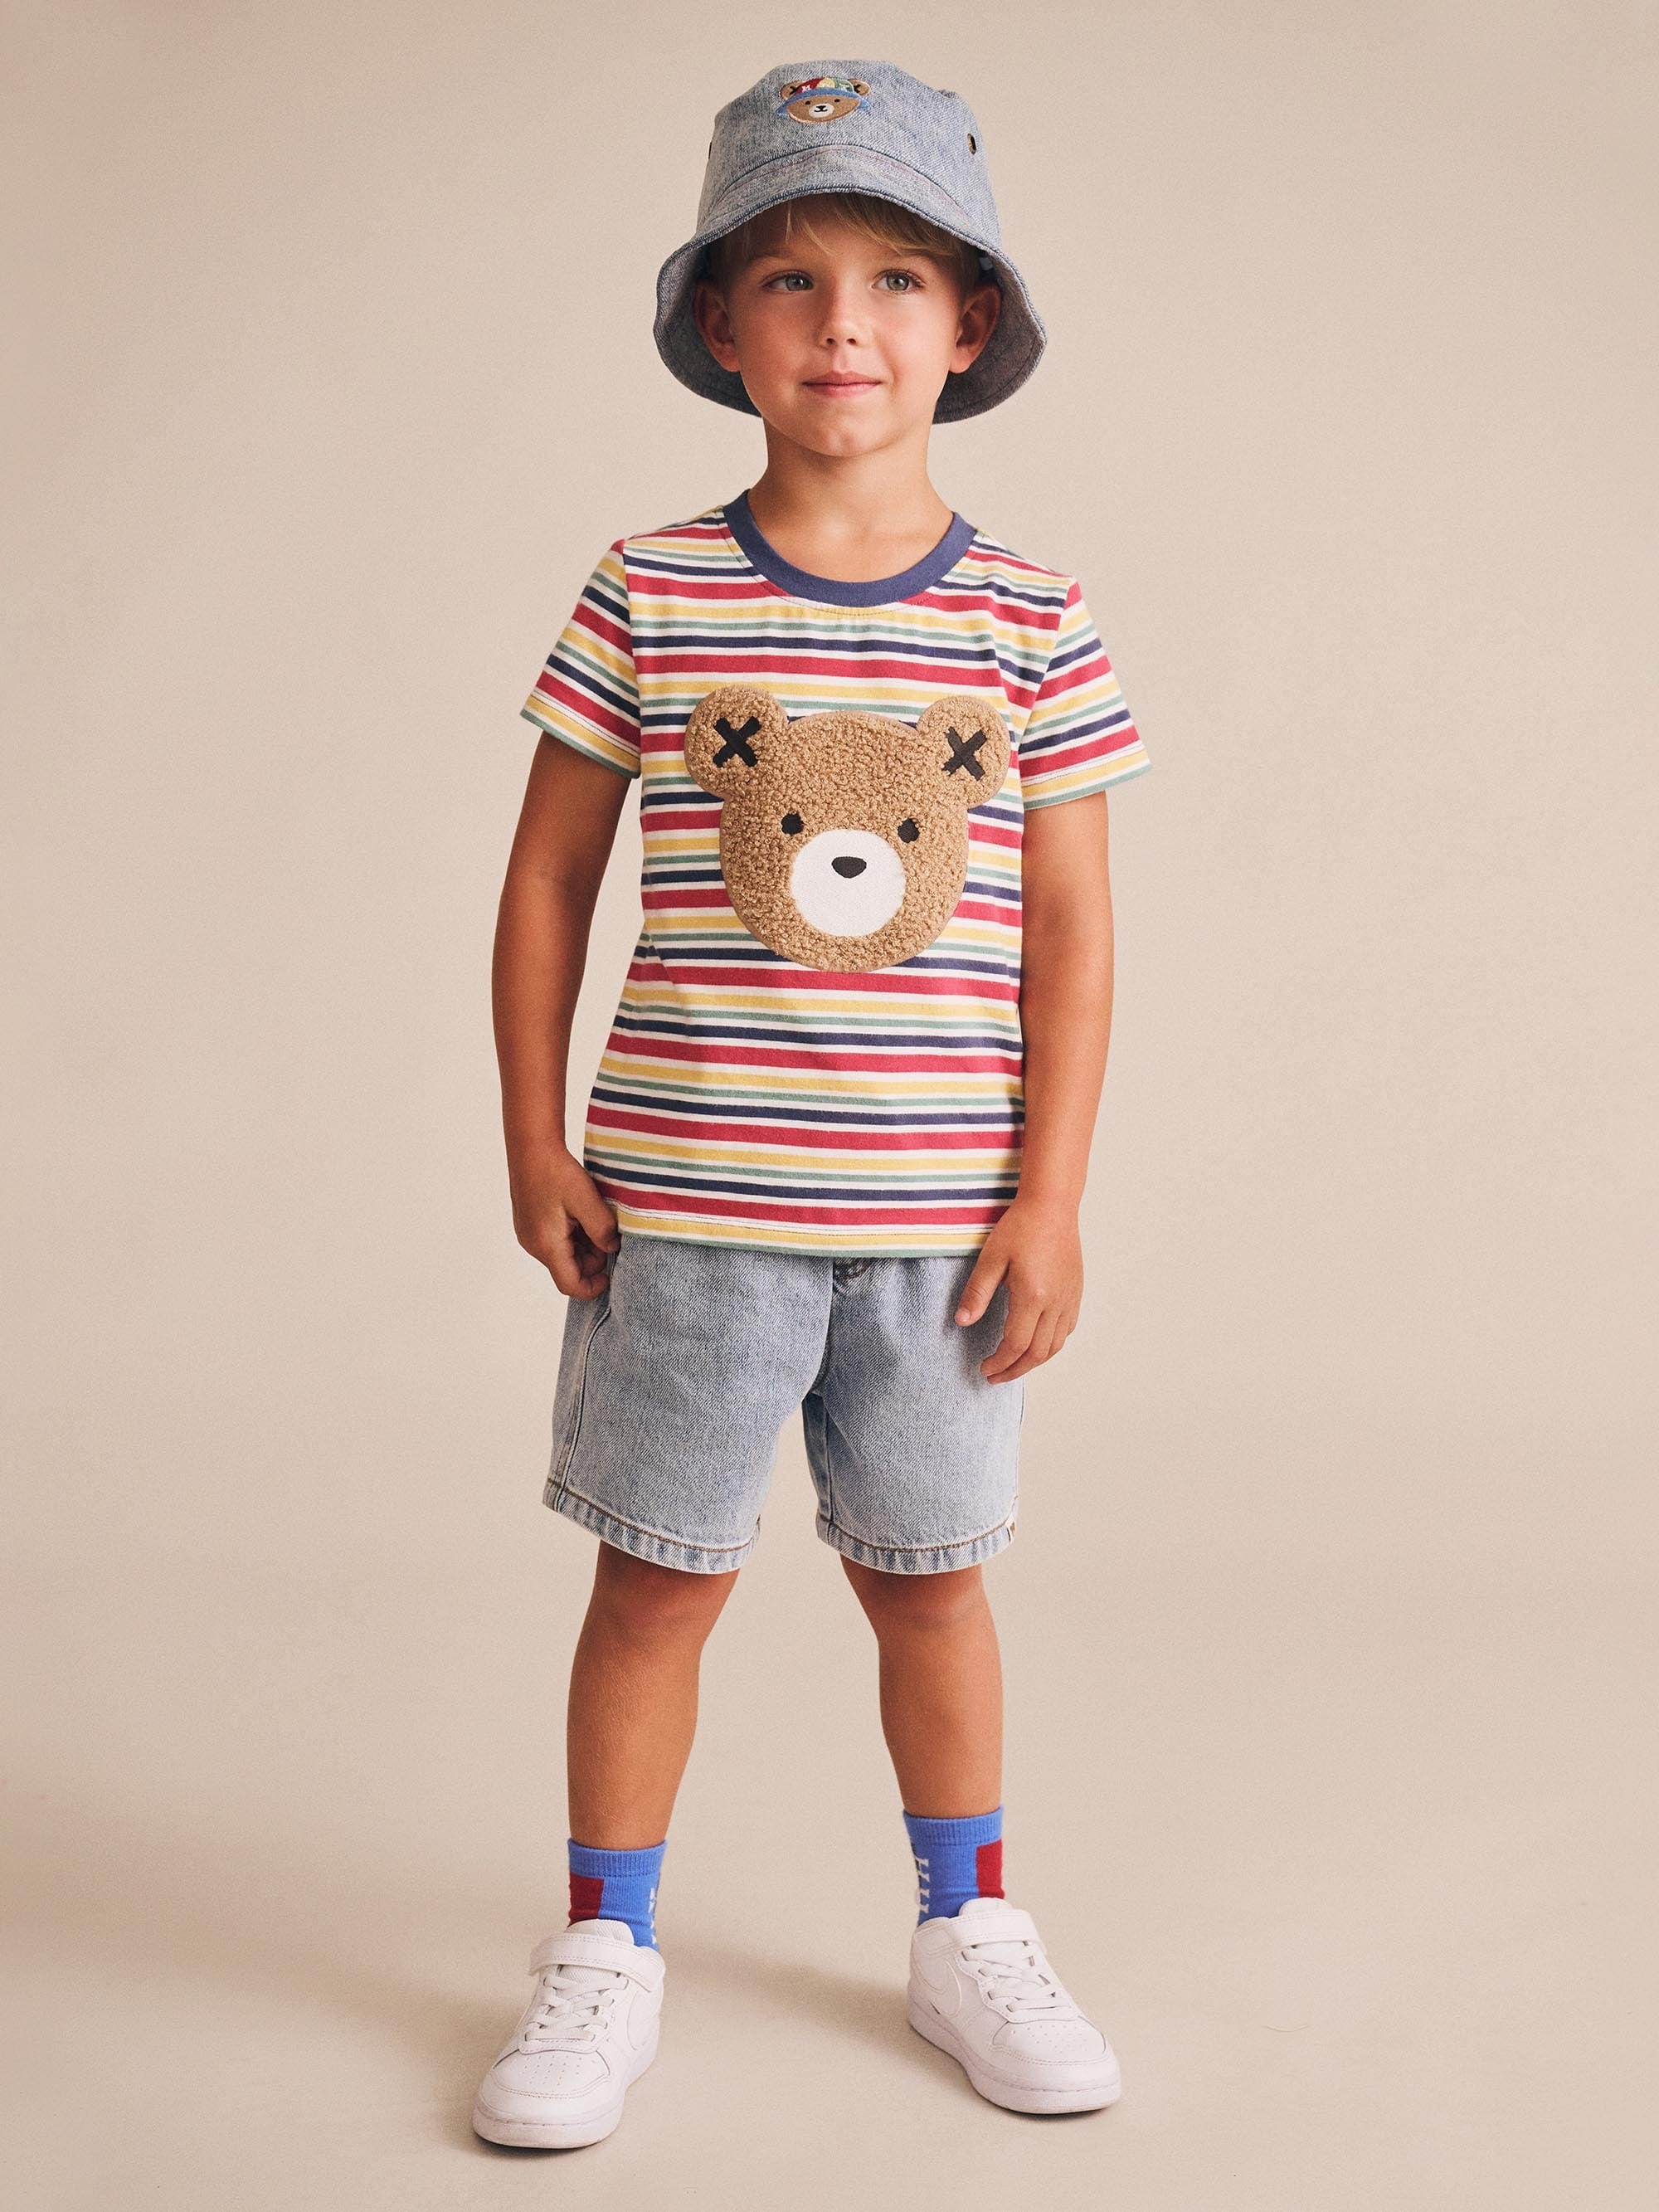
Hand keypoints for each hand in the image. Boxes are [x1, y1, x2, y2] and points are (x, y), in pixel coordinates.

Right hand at [511, 1149, 618, 1298]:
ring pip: (563, 1255)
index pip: (571, 1285)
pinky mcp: (530, 1225)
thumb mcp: (587, 1201)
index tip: (611, 1275)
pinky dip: (572, 1236)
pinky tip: (581, 1214)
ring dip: (583, 1246)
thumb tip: (612, 1248)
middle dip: (592, 1260)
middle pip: (568, 1270)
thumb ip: (602, 1230)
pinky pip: (555, 1241)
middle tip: (607, 1234)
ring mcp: (530, 1235)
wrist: (531, 1147)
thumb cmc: (555, 1171)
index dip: (593, 1287)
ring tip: (594, 1218)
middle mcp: (534, 1245)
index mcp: (547, 1245)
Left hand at [954, 1198, 1082, 1382]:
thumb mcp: (991, 1258)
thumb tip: (961, 1322)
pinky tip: (1036, 1344)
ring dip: (1034, 1362)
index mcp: (1033, 1296)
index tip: (984, 1368)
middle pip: (1038, 1353)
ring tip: (1014, 1366)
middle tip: (995, 1377)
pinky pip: (1067, 1329)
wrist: (1052, 1206)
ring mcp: (1069, 1299)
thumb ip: (976, 1293)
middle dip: (1015, 1370)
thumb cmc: (1020, 1227)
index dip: (999, 1362)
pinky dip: (1051, 1345)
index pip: (1015, 1344)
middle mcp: (1055, 1303)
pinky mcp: (1075, 1292)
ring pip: (1055, 1345)